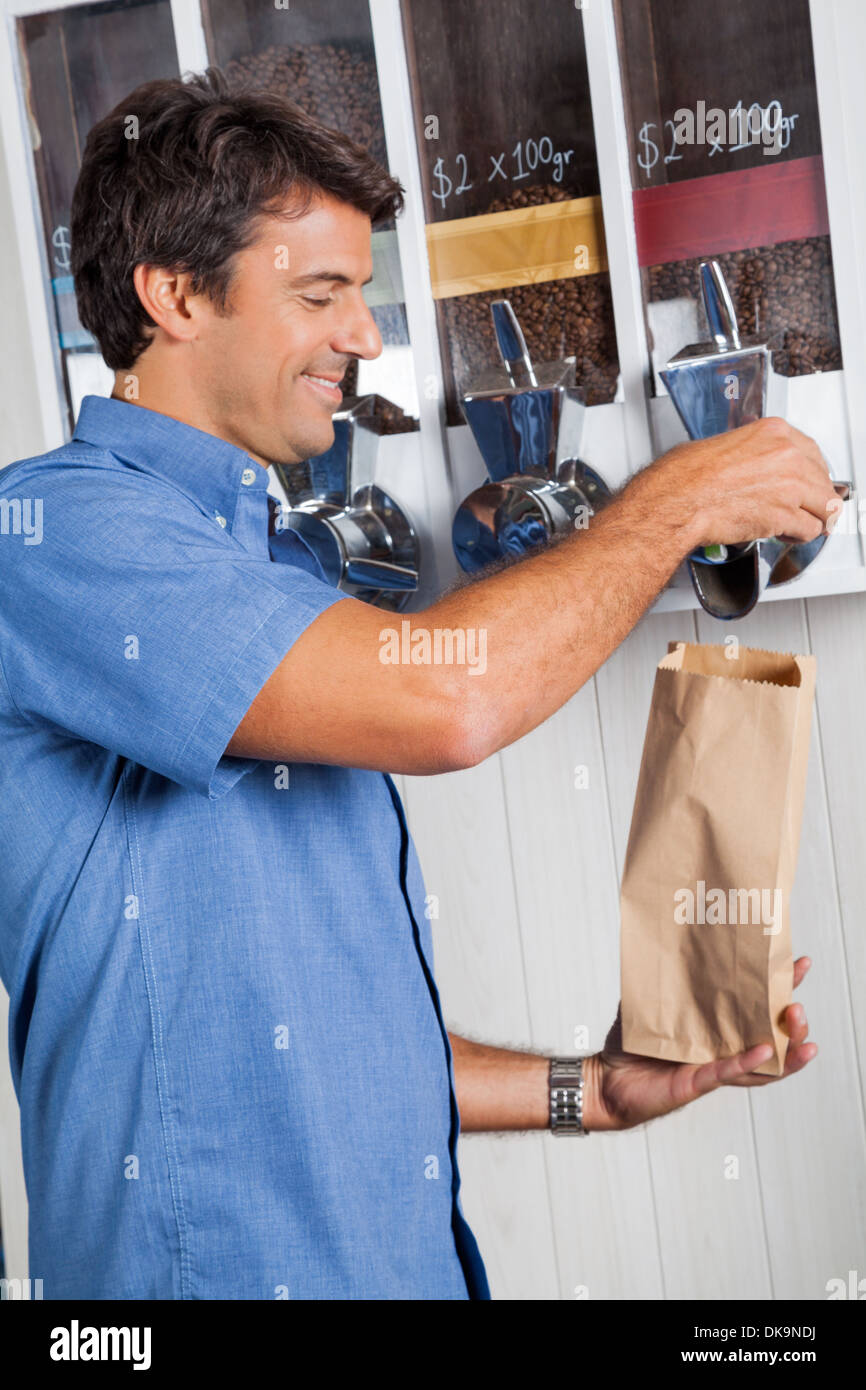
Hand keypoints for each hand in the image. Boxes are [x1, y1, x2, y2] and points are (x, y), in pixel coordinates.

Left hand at [584, 956, 815, 1132]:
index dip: (781, 987)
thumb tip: (670, 935)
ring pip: (762, 1064)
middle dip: (793, 1024)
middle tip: (799, 1006)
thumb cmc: (629, 1045)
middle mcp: (722, 1049)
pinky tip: (766, 1051)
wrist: (605, 1078)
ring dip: (787, 1051)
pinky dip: (748, 1063)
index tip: (800, 963)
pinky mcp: (698, 1082)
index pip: (757, 1005)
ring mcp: (714, 1068)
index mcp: (716, 1027)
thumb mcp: (649, 1000)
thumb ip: (664, 975)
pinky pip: (728, 1073)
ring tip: (804, 1037)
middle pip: (772, 1037)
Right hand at [637, 417, 837, 551]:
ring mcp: (789, 486)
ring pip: (824, 507)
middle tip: (804, 508)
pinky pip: (810, 529)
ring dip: (813, 518)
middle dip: (814, 498)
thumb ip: (749, 452)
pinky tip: (787, 535)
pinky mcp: (783, 515)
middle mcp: (787, 455)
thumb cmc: (684, 477)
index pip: (812, 454)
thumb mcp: (721, 444)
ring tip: (798, 524)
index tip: (806, 484)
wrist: (676, 502)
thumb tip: (752, 464)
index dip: (810, 474)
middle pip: (822, 480)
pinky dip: (800, 536)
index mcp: (774, 432)